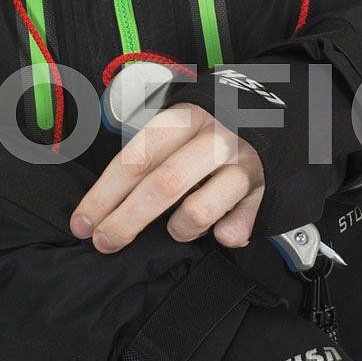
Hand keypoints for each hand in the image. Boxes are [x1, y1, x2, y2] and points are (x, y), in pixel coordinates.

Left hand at [70, 103, 264, 252]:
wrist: (278, 117)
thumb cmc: (210, 130)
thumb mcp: (179, 124)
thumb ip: (146, 153)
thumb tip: (101, 202)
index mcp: (186, 118)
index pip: (137, 158)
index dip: (105, 194)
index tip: (83, 222)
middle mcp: (216, 138)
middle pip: (163, 184)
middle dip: (126, 221)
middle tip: (105, 242)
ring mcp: (244, 165)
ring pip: (199, 210)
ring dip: (179, 229)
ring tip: (177, 227)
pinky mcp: (267, 191)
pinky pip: (236, 230)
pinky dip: (223, 235)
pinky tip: (219, 227)